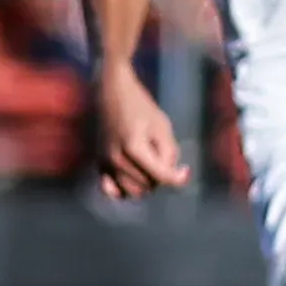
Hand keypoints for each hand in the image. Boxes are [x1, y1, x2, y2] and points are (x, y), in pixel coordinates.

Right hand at [93, 73, 190, 199]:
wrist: (113, 94)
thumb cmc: (141, 107)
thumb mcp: (163, 127)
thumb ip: (169, 153)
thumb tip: (170, 175)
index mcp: (134, 148)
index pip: (161, 177)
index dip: (178, 177)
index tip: (186, 169)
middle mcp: (116, 159)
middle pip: (149, 185)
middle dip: (161, 176)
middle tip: (163, 157)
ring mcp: (105, 163)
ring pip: (133, 191)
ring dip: (147, 183)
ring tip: (151, 165)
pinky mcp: (99, 163)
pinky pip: (111, 190)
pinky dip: (124, 191)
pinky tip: (134, 179)